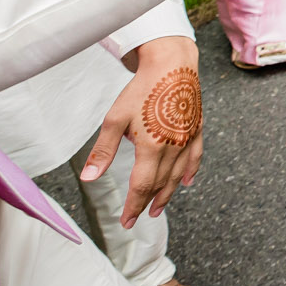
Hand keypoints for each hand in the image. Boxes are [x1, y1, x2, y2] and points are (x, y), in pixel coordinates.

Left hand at [81, 36, 200, 226]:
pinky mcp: (196, 129)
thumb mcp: (115, 119)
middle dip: (147, 204)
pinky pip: (195, 158)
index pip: (141, 186)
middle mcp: (173, 147)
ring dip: (167, 195)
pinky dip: (190, 173)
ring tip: (157, 208)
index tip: (126, 221)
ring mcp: (187, 139)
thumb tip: (89, 177)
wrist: (173, 65)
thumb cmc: (142, 89)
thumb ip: (103, 150)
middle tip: (137, 218)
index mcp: (151, 146)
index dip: (133, 206)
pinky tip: (185, 183)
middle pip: (159, 184)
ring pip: (177, 176)